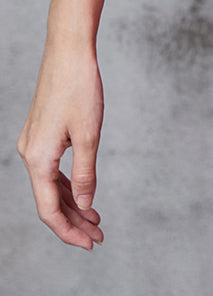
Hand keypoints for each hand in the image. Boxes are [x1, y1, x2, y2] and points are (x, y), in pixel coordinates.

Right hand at [18, 35, 104, 249]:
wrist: (68, 51)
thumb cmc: (80, 87)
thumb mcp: (89, 134)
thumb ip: (85, 173)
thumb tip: (84, 203)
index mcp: (37, 158)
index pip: (48, 209)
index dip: (69, 231)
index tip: (90, 244)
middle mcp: (29, 154)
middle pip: (49, 201)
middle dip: (74, 221)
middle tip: (100, 236)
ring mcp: (33, 144)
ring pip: (49, 186)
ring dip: (72, 204)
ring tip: (96, 219)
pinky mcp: (41, 134)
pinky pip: (50, 170)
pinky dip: (67, 185)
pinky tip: (84, 193)